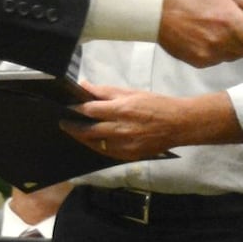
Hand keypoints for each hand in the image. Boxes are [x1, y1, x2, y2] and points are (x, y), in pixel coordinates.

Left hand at [64, 85, 241, 160]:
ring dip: (82, 138)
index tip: (66, 107)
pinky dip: (97, 146)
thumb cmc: (156, 104)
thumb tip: (85, 86)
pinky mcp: (129, 156)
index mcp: (121, 109)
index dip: (75, 109)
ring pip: (95, 144)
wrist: (179, 124)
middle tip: (63, 123)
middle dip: (72, 127)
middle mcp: (120, 129)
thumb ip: (106, 91)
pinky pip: (106, 152)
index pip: (90, 110)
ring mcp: (124, 145)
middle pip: (88, 130)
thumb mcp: (132, 92)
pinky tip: (93, 141)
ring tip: (75, 132)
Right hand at [157, 0, 242, 66]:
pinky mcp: (200, 62)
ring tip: (225, 25)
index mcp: (230, 22)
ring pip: (237, 55)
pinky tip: (211, 33)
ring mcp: (210, 55)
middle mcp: (221, 42)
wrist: (156, 8)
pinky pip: (221, 58)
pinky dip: (223, 49)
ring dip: (240, 44)